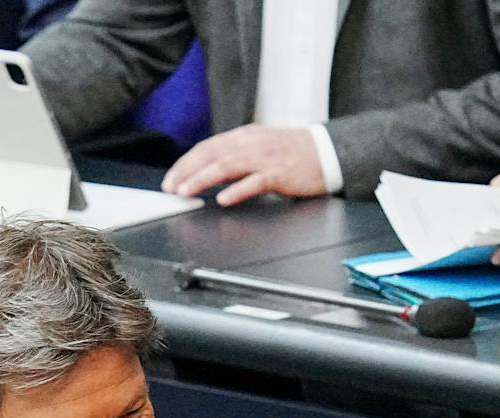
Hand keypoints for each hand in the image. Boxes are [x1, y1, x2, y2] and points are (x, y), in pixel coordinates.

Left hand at [161, 125, 327, 205]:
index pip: (208, 146)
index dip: (186, 162)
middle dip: (187, 171)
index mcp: (245, 136)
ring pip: (227, 165)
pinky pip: (254, 181)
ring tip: (187, 192)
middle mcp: (252, 143)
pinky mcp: (280, 173)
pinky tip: (224, 199)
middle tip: (171, 188)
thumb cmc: (294, 153)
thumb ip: (236, 155)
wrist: (328, 152)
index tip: (171, 178)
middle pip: (212, 154)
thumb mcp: (260, 147)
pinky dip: (237, 190)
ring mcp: (265, 157)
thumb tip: (208, 169)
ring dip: (203, 179)